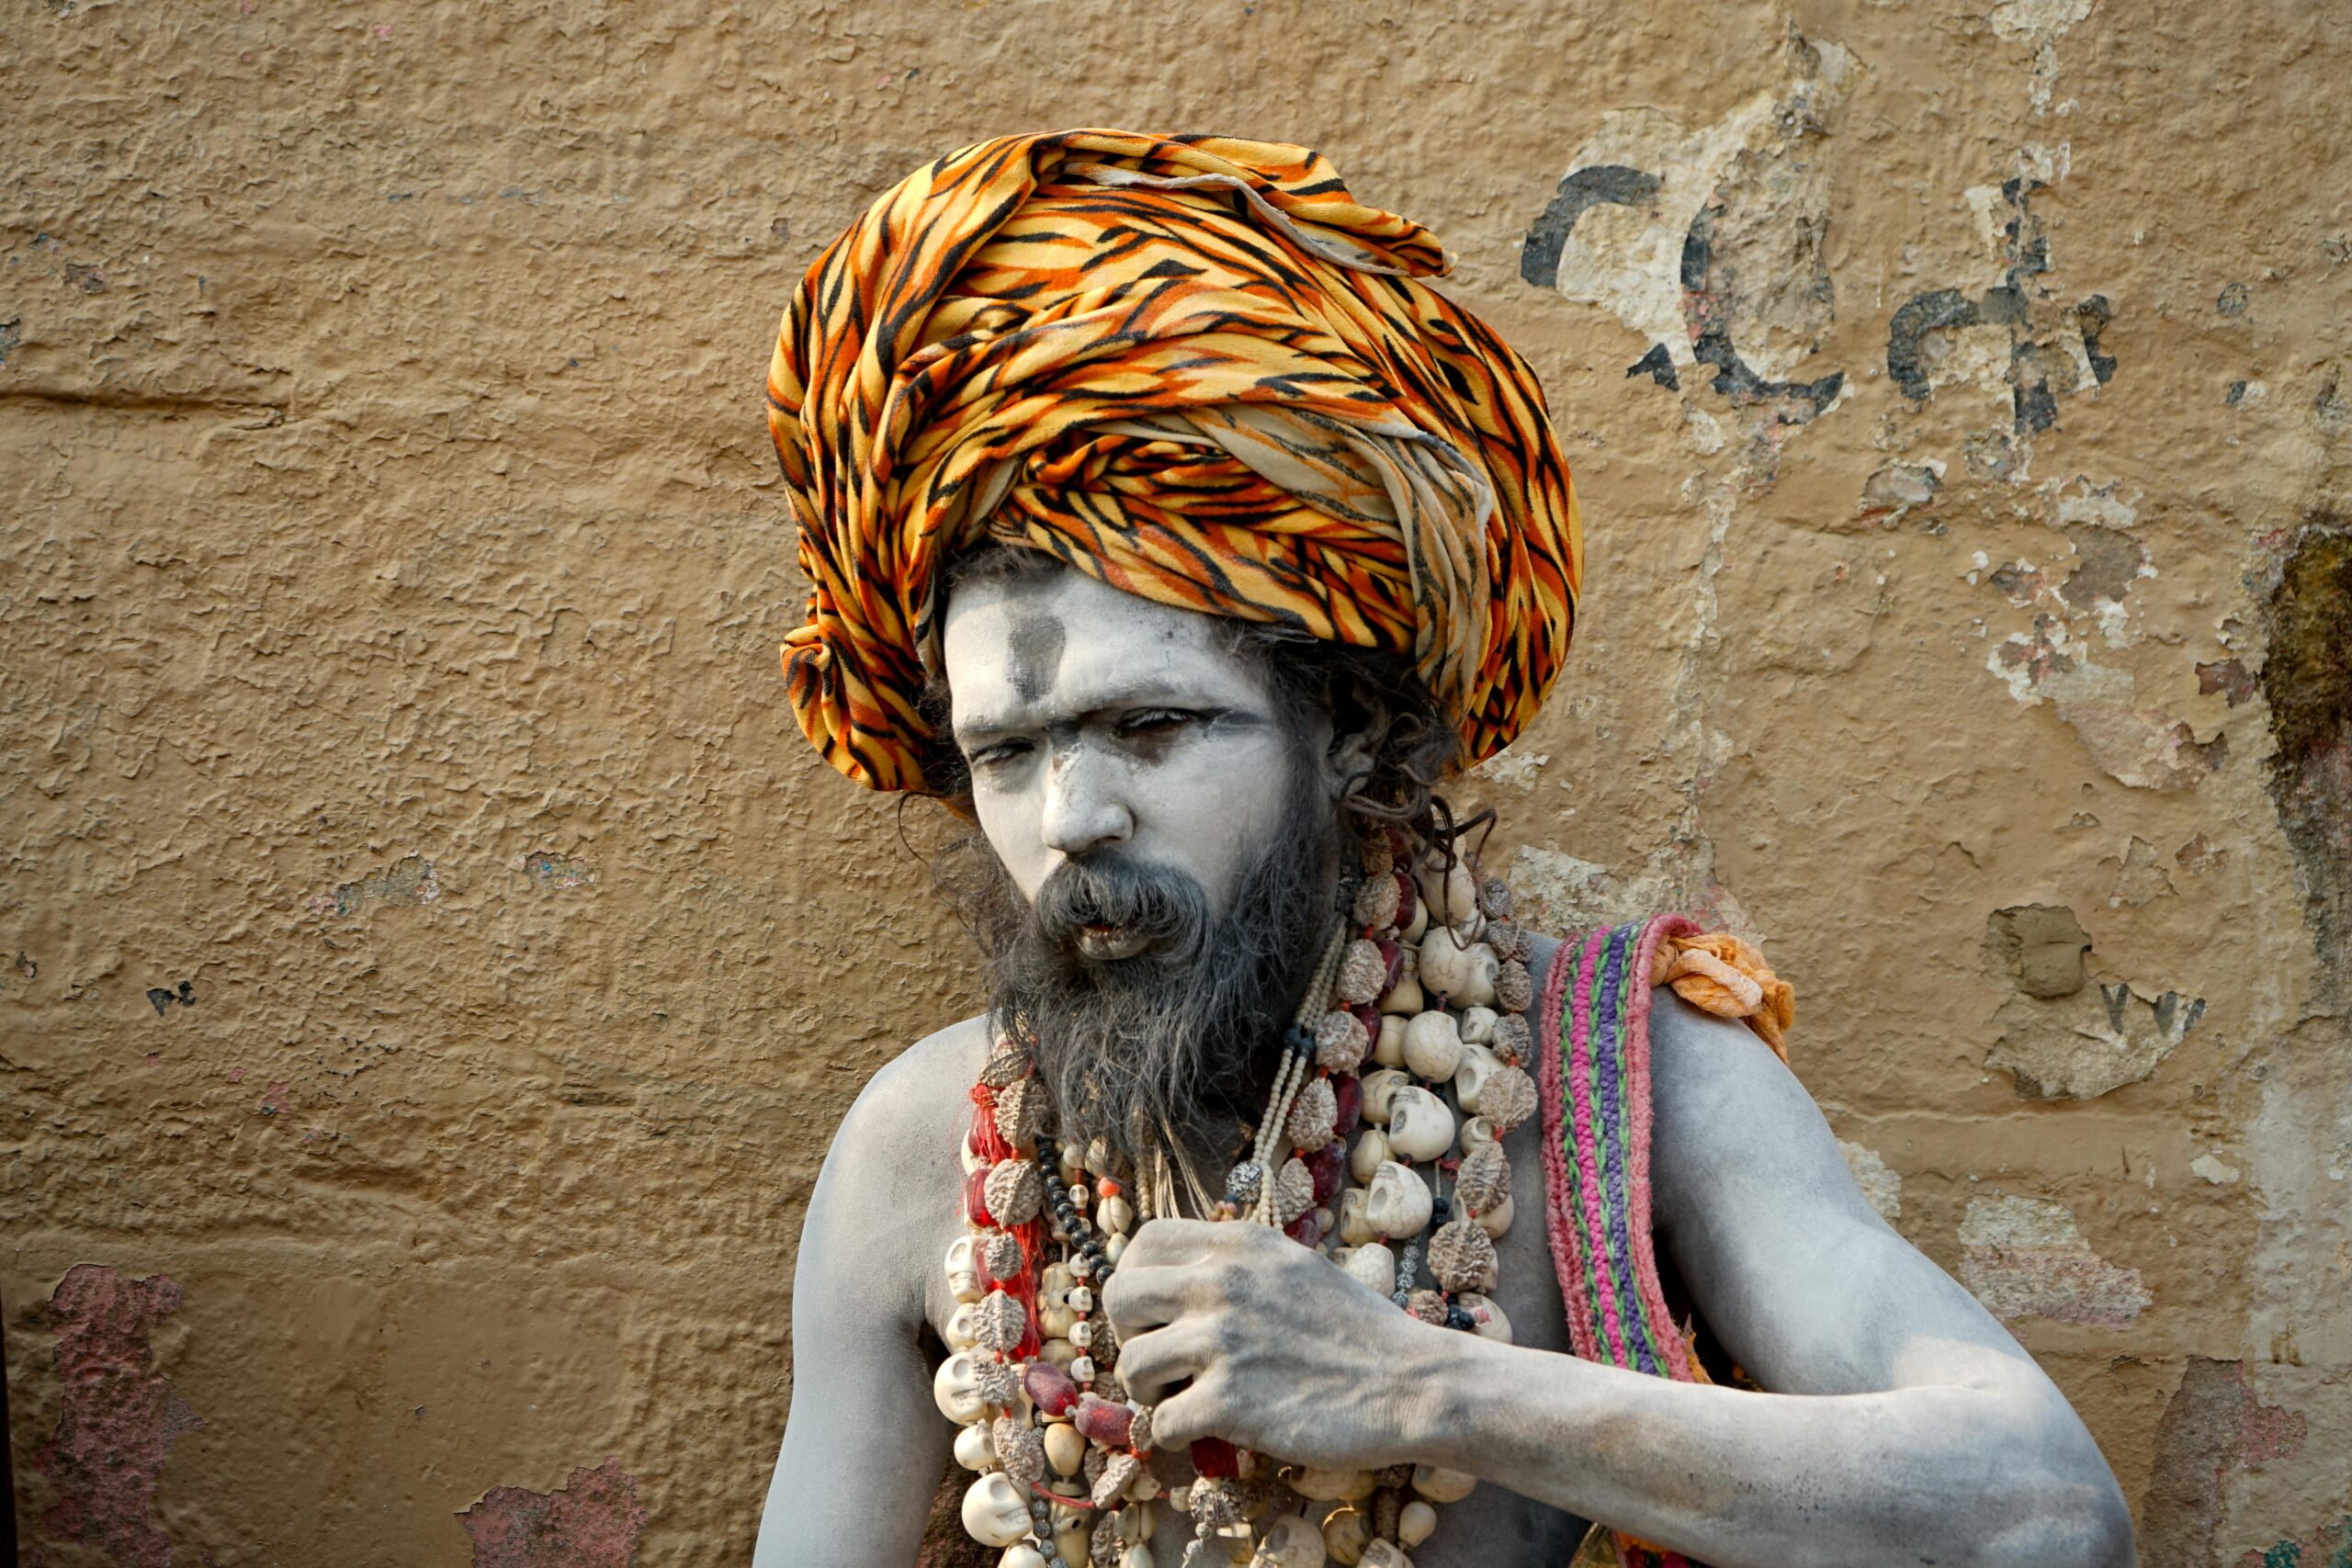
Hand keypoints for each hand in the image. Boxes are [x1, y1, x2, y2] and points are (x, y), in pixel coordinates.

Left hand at [1100, 1217, 1458, 1468]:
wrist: (1411, 1384)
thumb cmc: (1358, 1332)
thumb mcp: (1293, 1267)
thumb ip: (1238, 1265)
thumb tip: (1178, 1282)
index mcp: (1238, 1245)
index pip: (1142, 1244)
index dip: (1138, 1283)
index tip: (1157, 1315)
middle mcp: (1222, 1282)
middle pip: (1119, 1297)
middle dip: (1131, 1335)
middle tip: (1164, 1362)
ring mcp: (1224, 1341)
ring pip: (1132, 1363)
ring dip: (1149, 1391)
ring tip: (1183, 1398)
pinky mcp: (1229, 1401)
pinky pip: (1161, 1422)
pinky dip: (1175, 1435)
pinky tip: (1206, 1432)